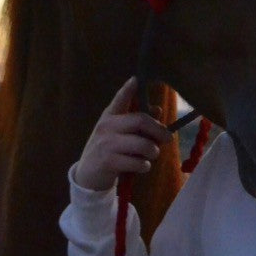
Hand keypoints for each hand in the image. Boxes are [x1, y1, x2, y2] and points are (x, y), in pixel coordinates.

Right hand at [73, 77, 173, 191]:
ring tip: (151, 155)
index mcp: (109, 117)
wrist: (87, 176)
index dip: (129, 89)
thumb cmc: (108, 151)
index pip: (120, 99)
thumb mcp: (117, 134)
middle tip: (168, 138)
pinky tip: (141, 166)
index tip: (136, 78)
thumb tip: (157, 110)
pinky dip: (145, 166)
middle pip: (140, 120)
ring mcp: (107, 144)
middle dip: (159, 130)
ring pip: (143, 144)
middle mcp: (107, 127)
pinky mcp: (109, 162)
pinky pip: (138, 162)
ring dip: (153, 152)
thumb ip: (135, 123)